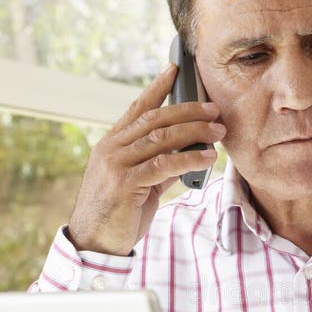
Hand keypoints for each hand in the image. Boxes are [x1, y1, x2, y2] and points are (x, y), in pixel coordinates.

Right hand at [68, 64, 223, 255]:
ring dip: (194, 132)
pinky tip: (207, 159)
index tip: (176, 69)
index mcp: (112, 145)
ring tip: (218, 132)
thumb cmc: (118, 214)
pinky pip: (163, 165)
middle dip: (188, 111)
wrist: (94, 242)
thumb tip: (189, 154)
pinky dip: (189, 159)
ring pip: (161, 138)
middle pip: (154, 119)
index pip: (137, 108)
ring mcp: (117, 164)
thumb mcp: (140, 185)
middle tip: (214, 110)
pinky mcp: (125, 183)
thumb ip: (160, 167)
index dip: (157, 87)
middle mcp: (112, 149)